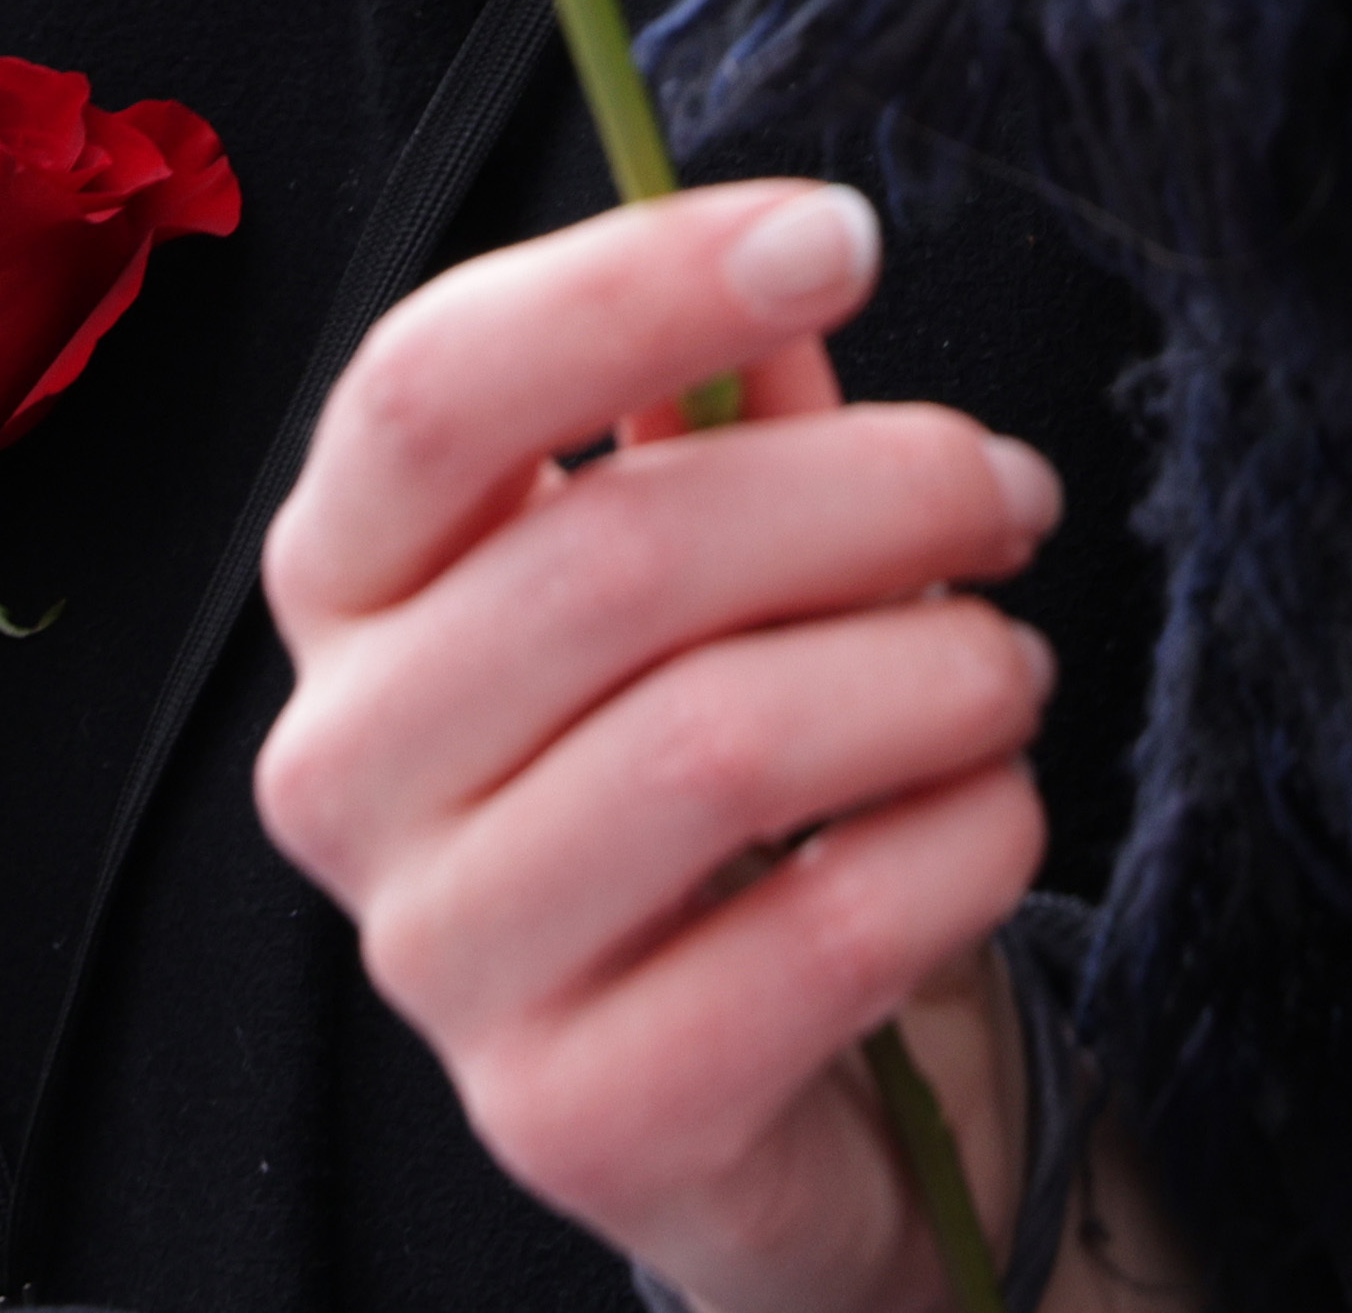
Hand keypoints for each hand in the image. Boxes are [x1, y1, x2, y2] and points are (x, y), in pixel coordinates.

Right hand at [256, 180, 1064, 1312]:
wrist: (767, 1090)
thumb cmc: (724, 783)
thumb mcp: (710, 569)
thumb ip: (721, 416)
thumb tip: (788, 267)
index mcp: (347, 586)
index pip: (429, 385)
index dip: (638, 280)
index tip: (840, 233)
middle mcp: (343, 767)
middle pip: (611, 553)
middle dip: (873, 491)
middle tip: (1005, 493)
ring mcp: (440, 957)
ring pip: (718, 744)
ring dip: (935, 677)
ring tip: (1008, 671)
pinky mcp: (568, 1118)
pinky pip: (813, 937)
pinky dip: (958, 846)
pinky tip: (990, 817)